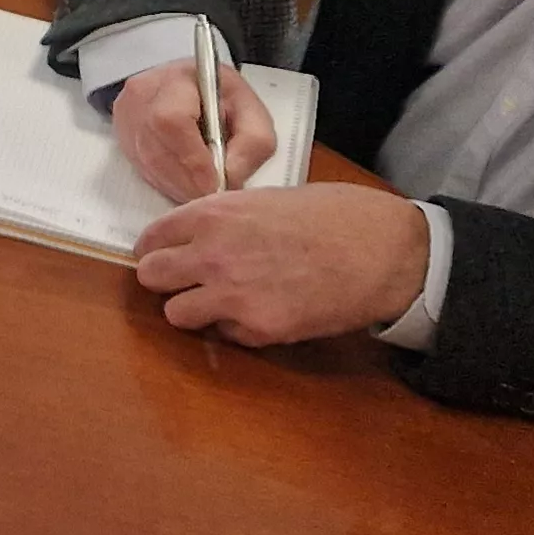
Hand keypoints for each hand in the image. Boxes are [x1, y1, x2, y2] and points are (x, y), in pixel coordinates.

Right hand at [112, 54, 280, 200]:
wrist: (194, 91)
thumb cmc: (222, 100)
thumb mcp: (254, 115)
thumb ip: (250, 146)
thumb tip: (227, 179)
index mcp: (179, 78)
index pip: (172, 120)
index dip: (191, 159)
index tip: (214, 183)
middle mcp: (143, 92)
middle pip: (156, 148)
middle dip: (188, 180)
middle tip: (211, 194)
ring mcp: (126, 113)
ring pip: (147, 163)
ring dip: (177, 184)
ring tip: (200, 189)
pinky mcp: (121, 132)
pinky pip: (140, 167)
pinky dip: (166, 182)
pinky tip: (183, 181)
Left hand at [134, 184, 433, 344]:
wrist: (382, 250)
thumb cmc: (331, 216)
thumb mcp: (265, 200)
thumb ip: (224, 219)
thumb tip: (197, 236)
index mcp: (212, 215)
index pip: (151, 238)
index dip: (157, 248)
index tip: (166, 255)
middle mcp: (211, 255)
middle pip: (150, 277)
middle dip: (164, 279)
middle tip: (187, 281)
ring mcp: (232, 296)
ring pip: (176, 314)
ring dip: (193, 309)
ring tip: (220, 301)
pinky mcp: (259, 329)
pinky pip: (224, 334)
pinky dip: (236, 327)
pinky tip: (264, 310)